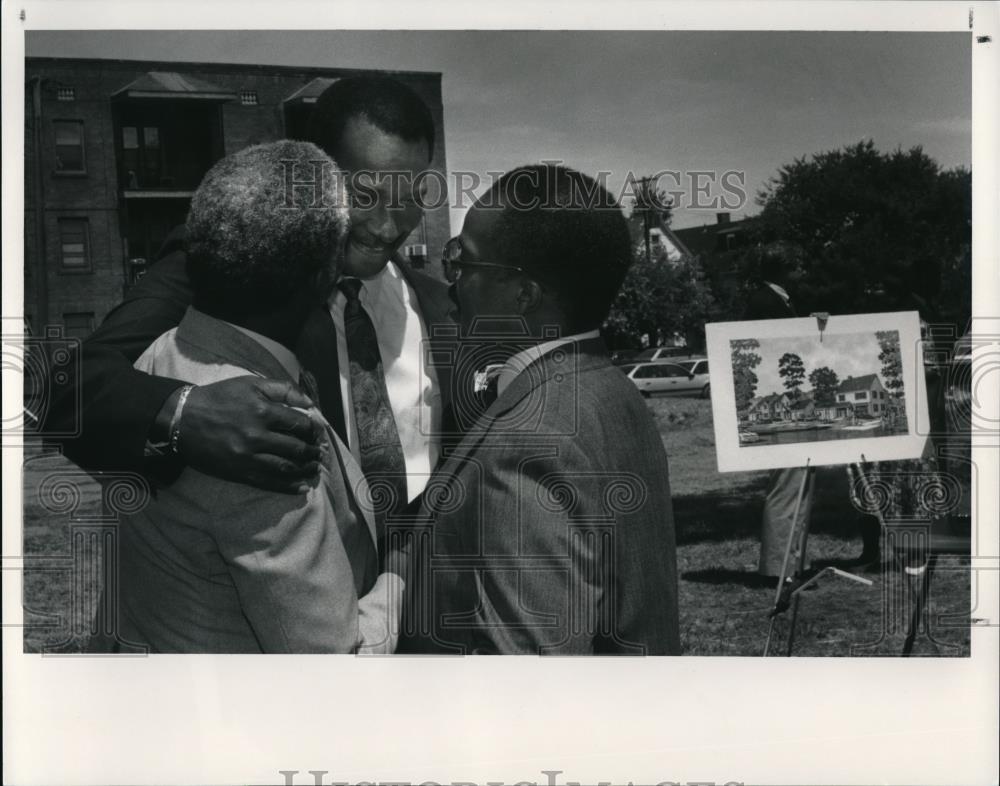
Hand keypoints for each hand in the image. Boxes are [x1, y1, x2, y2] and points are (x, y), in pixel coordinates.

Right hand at [176, 376, 322, 492]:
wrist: (183, 418)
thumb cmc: (219, 398)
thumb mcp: (251, 384)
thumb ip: (283, 390)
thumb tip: (309, 403)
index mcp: (263, 412)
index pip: (300, 424)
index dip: (313, 430)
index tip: (318, 433)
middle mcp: (257, 436)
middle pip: (296, 448)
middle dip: (313, 451)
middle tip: (320, 453)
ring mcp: (248, 457)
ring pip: (286, 467)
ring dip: (305, 469)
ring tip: (314, 469)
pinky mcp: (239, 472)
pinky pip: (268, 482)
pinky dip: (288, 486)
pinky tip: (301, 487)